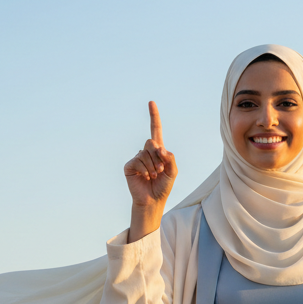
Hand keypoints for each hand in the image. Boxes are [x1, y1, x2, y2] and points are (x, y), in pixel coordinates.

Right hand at [125, 101, 177, 241]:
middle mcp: (146, 152)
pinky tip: (145, 178)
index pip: (156, 130)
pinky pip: (138, 161)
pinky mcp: (129, 166)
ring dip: (153, 166)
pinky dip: (145, 170)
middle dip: (158, 157)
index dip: (154, 116)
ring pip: (146, 153)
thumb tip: (159, 147)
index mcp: (158, 151)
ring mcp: (137, 158)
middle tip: (160, 171)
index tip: (151, 102)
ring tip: (154, 176)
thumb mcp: (173, 171)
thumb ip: (170, 157)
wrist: (153, 200)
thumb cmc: (164, 186)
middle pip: (152, 142)